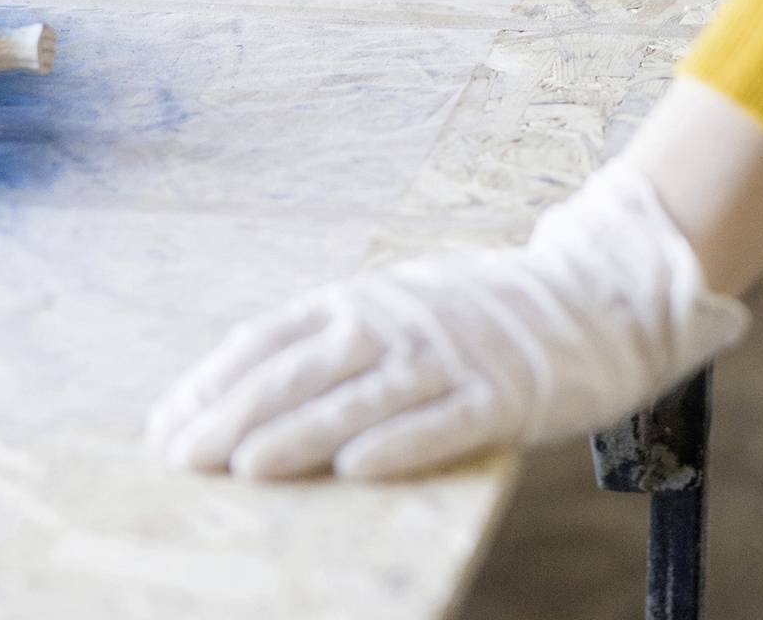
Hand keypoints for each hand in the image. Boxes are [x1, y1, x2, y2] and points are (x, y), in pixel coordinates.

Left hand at [146, 157, 752, 480]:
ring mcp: (450, 357)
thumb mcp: (399, 307)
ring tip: (246, 466)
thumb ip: (337, 341)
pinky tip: (357, 468)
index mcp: (363, 299)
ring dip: (299, 432)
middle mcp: (397, 321)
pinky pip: (444, 421)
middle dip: (234, 413)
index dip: (212, 381)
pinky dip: (399, 443)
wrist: (596, 295)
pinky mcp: (503, 393)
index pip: (269, 337)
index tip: (165, 424)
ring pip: (360, 397)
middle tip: (183, 458)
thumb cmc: (483, 314)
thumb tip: (250, 394)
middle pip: (301, 369)